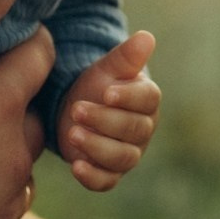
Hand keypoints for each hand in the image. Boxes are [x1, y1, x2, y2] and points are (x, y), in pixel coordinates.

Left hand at [56, 32, 158, 190]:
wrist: (77, 109)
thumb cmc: (98, 86)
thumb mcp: (107, 68)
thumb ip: (126, 57)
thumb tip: (147, 37)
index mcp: (146, 102)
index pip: (147, 100)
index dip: (129, 98)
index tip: (107, 92)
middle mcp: (142, 131)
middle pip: (132, 130)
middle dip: (104, 120)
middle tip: (77, 109)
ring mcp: (127, 154)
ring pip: (121, 157)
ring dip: (96, 146)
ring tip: (72, 133)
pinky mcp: (109, 173)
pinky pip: (106, 181)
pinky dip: (92, 176)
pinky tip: (76, 166)